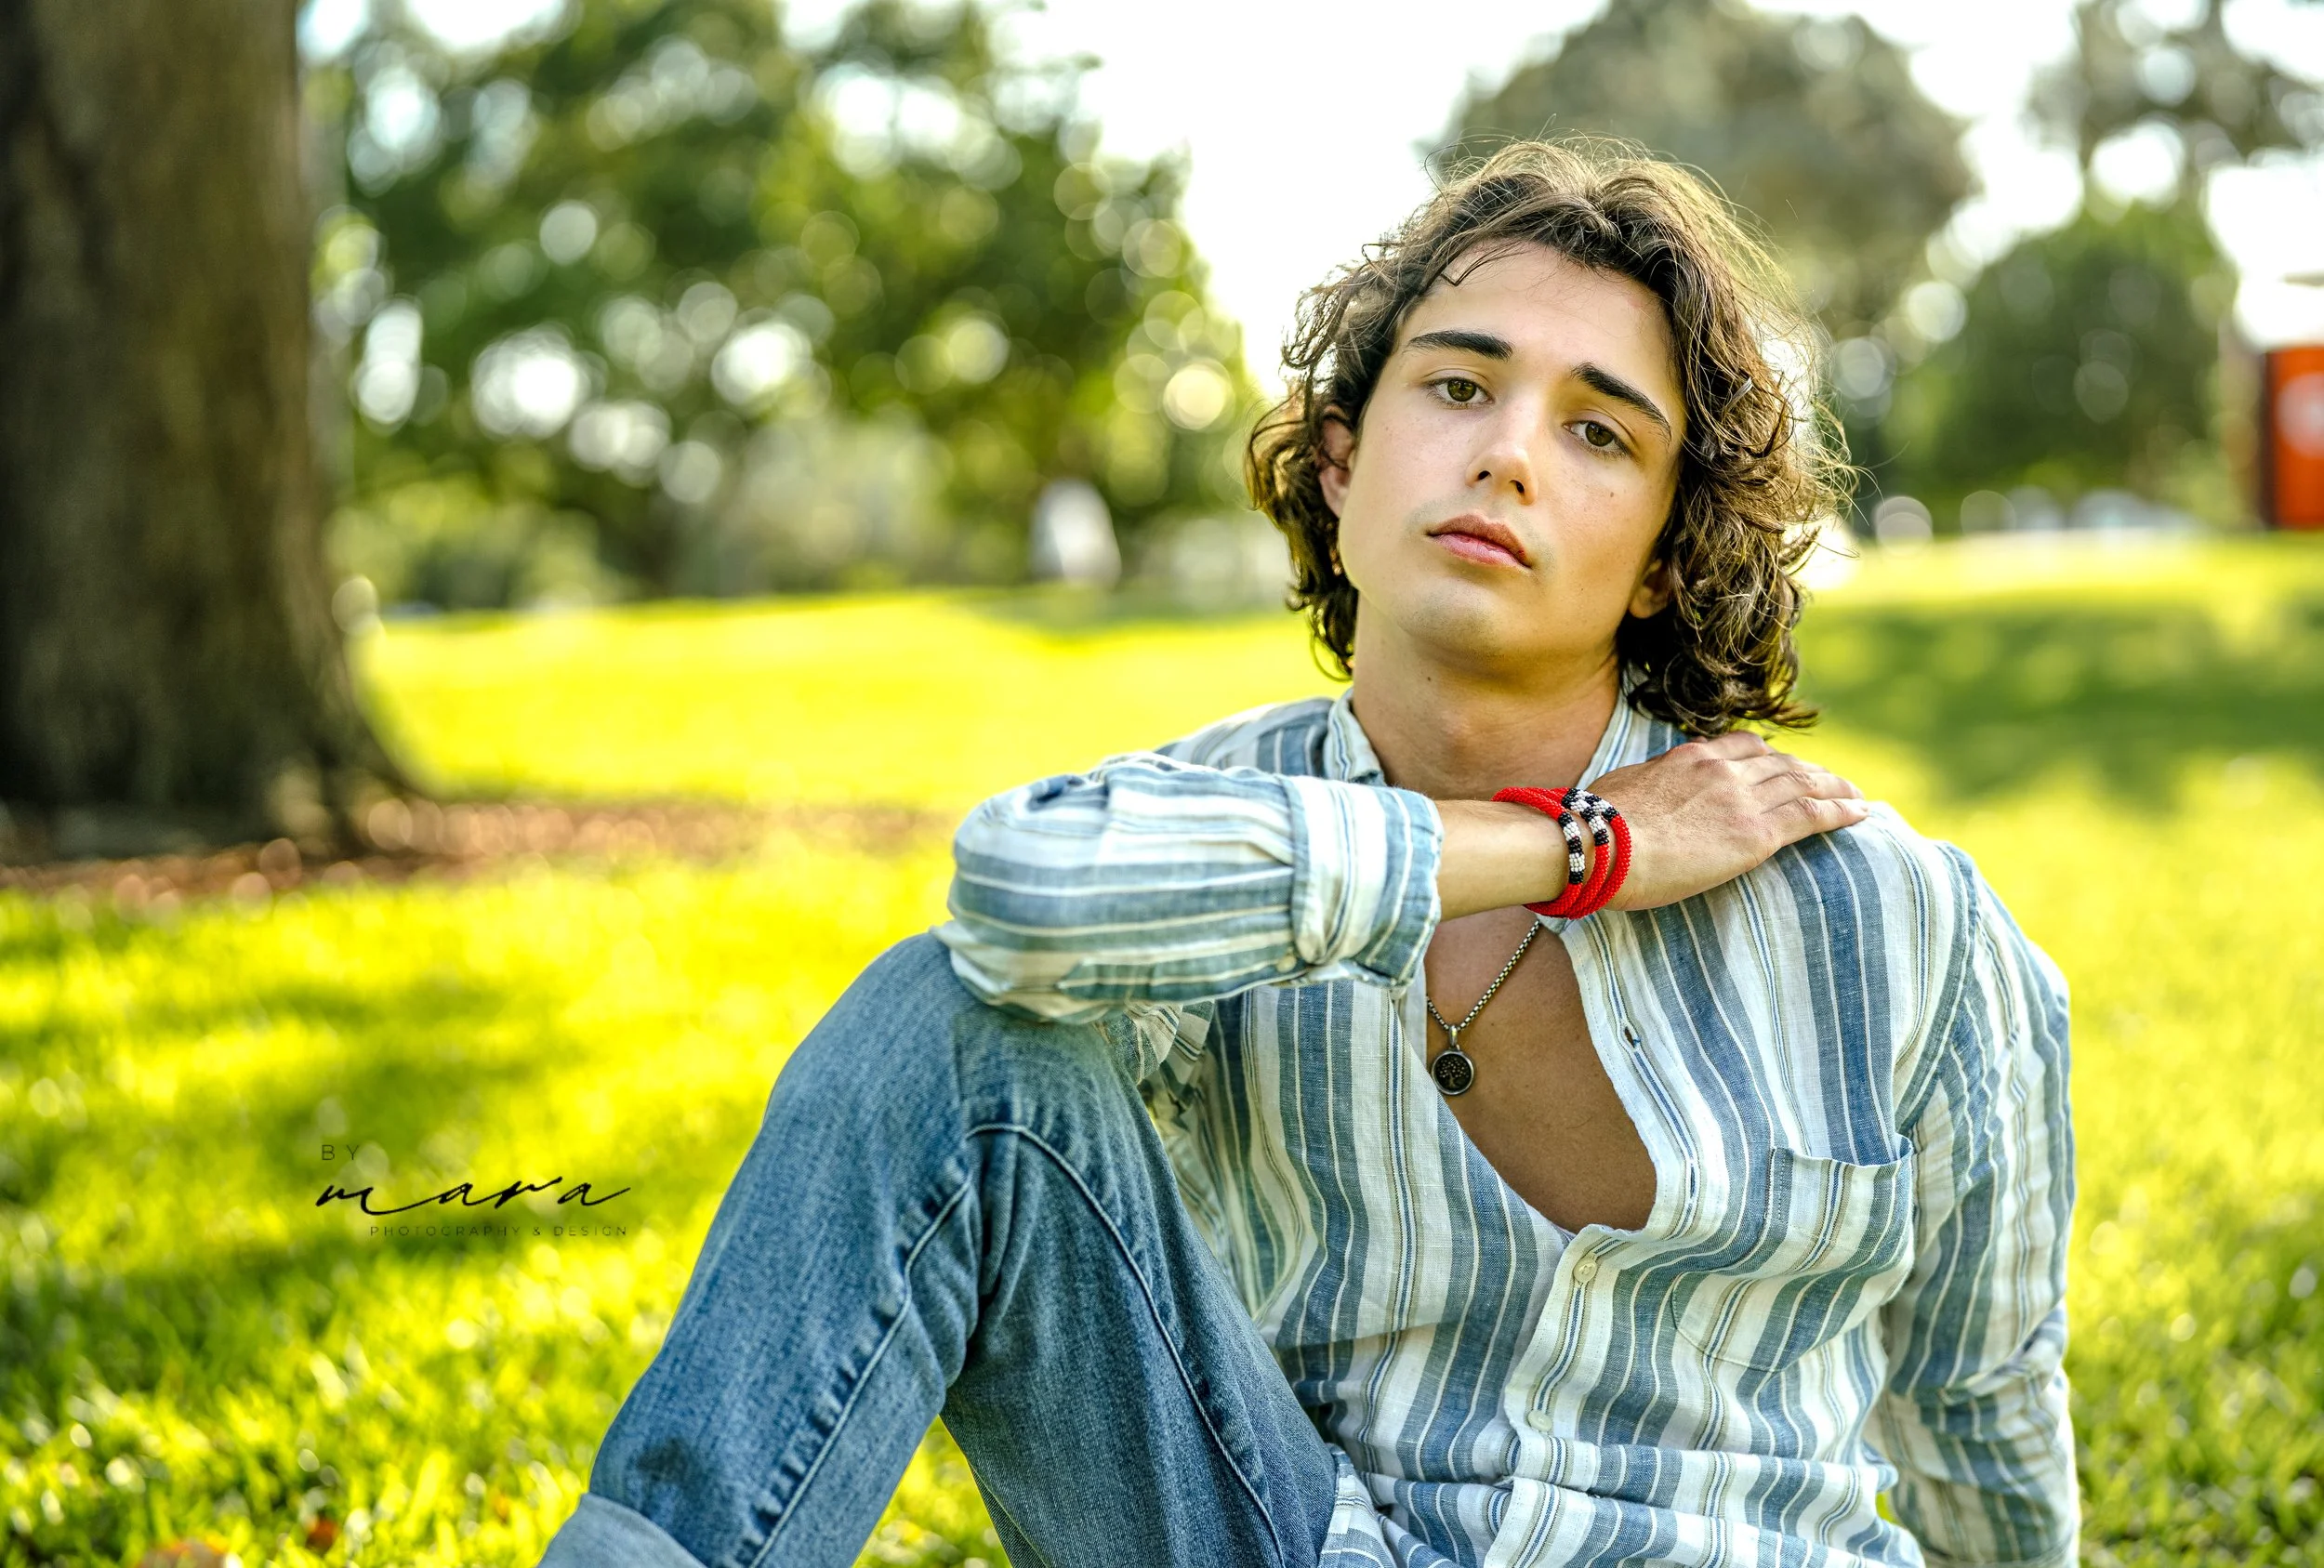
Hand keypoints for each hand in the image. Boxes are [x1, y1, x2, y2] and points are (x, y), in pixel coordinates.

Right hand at [1587, 732, 1867, 910]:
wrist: (1601, 845)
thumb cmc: (1596, 826)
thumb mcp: (1623, 788)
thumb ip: (1648, 785)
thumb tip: (1644, 793)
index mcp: (1690, 758)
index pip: (1743, 747)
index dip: (1770, 757)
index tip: (1783, 765)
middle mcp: (1723, 770)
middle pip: (1781, 764)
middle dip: (1810, 771)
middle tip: (1831, 781)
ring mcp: (1742, 799)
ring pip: (1804, 784)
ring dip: (1834, 788)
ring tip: (1855, 797)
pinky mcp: (1757, 834)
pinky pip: (1812, 815)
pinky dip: (1840, 811)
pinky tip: (1859, 813)